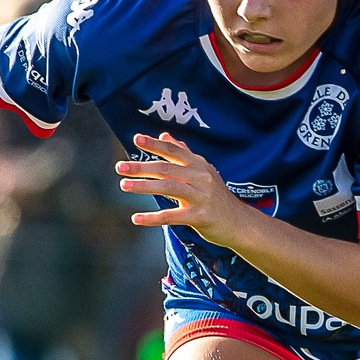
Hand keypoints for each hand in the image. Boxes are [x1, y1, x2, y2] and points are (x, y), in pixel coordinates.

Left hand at [117, 132, 251, 244]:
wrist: (239, 223)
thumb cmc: (216, 197)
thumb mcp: (204, 172)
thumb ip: (184, 154)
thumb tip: (164, 136)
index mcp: (199, 165)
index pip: (174, 151)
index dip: (155, 144)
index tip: (136, 139)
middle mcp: (200, 178)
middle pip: (167, 169)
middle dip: (142, 167)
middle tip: (120, 167)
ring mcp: (201, 197)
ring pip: (168, 188)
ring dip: (143, 186)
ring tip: (123, 185)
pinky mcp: (200, 217)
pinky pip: (172, 216)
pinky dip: (152, 218)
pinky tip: (136, 218)